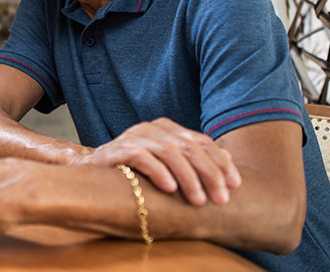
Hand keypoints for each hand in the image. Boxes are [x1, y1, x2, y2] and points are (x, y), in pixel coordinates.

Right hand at [75, 118, 240, 205]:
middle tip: (220, 199)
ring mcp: (135, 136)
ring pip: (169, 152)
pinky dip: (158, 171)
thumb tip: (229, 159)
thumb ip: (193, 159)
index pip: (202, 141)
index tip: (234, 186)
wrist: (95, 171)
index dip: (221, 163)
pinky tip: (170, 188)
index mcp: (168, 129)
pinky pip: (142, 157)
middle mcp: (153, 129)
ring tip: (198, 200)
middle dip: (209, 174)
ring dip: (188, 177)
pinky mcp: (118, 149)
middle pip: (189, 147)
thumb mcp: (169, 164)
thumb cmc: (136, 171)